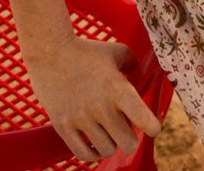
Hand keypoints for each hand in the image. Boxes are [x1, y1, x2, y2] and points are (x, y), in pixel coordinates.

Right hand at [27, 35, 162, 161]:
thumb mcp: (116, 52)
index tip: (151, 125)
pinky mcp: (63, 126)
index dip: (153, 127)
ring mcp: (81, 118)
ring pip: (107, 151)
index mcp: (118, 88)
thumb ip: (134, 65)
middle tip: (125, 128)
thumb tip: (144, 78)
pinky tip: (94, 142)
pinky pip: (84, 154)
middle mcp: (101, 107)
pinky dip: (93, 153)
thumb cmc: (86, 50)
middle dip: (130, 137)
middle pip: (129, 144)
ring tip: (107, 131)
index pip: (145, 121)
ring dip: (111, 142)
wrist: (50, 50)